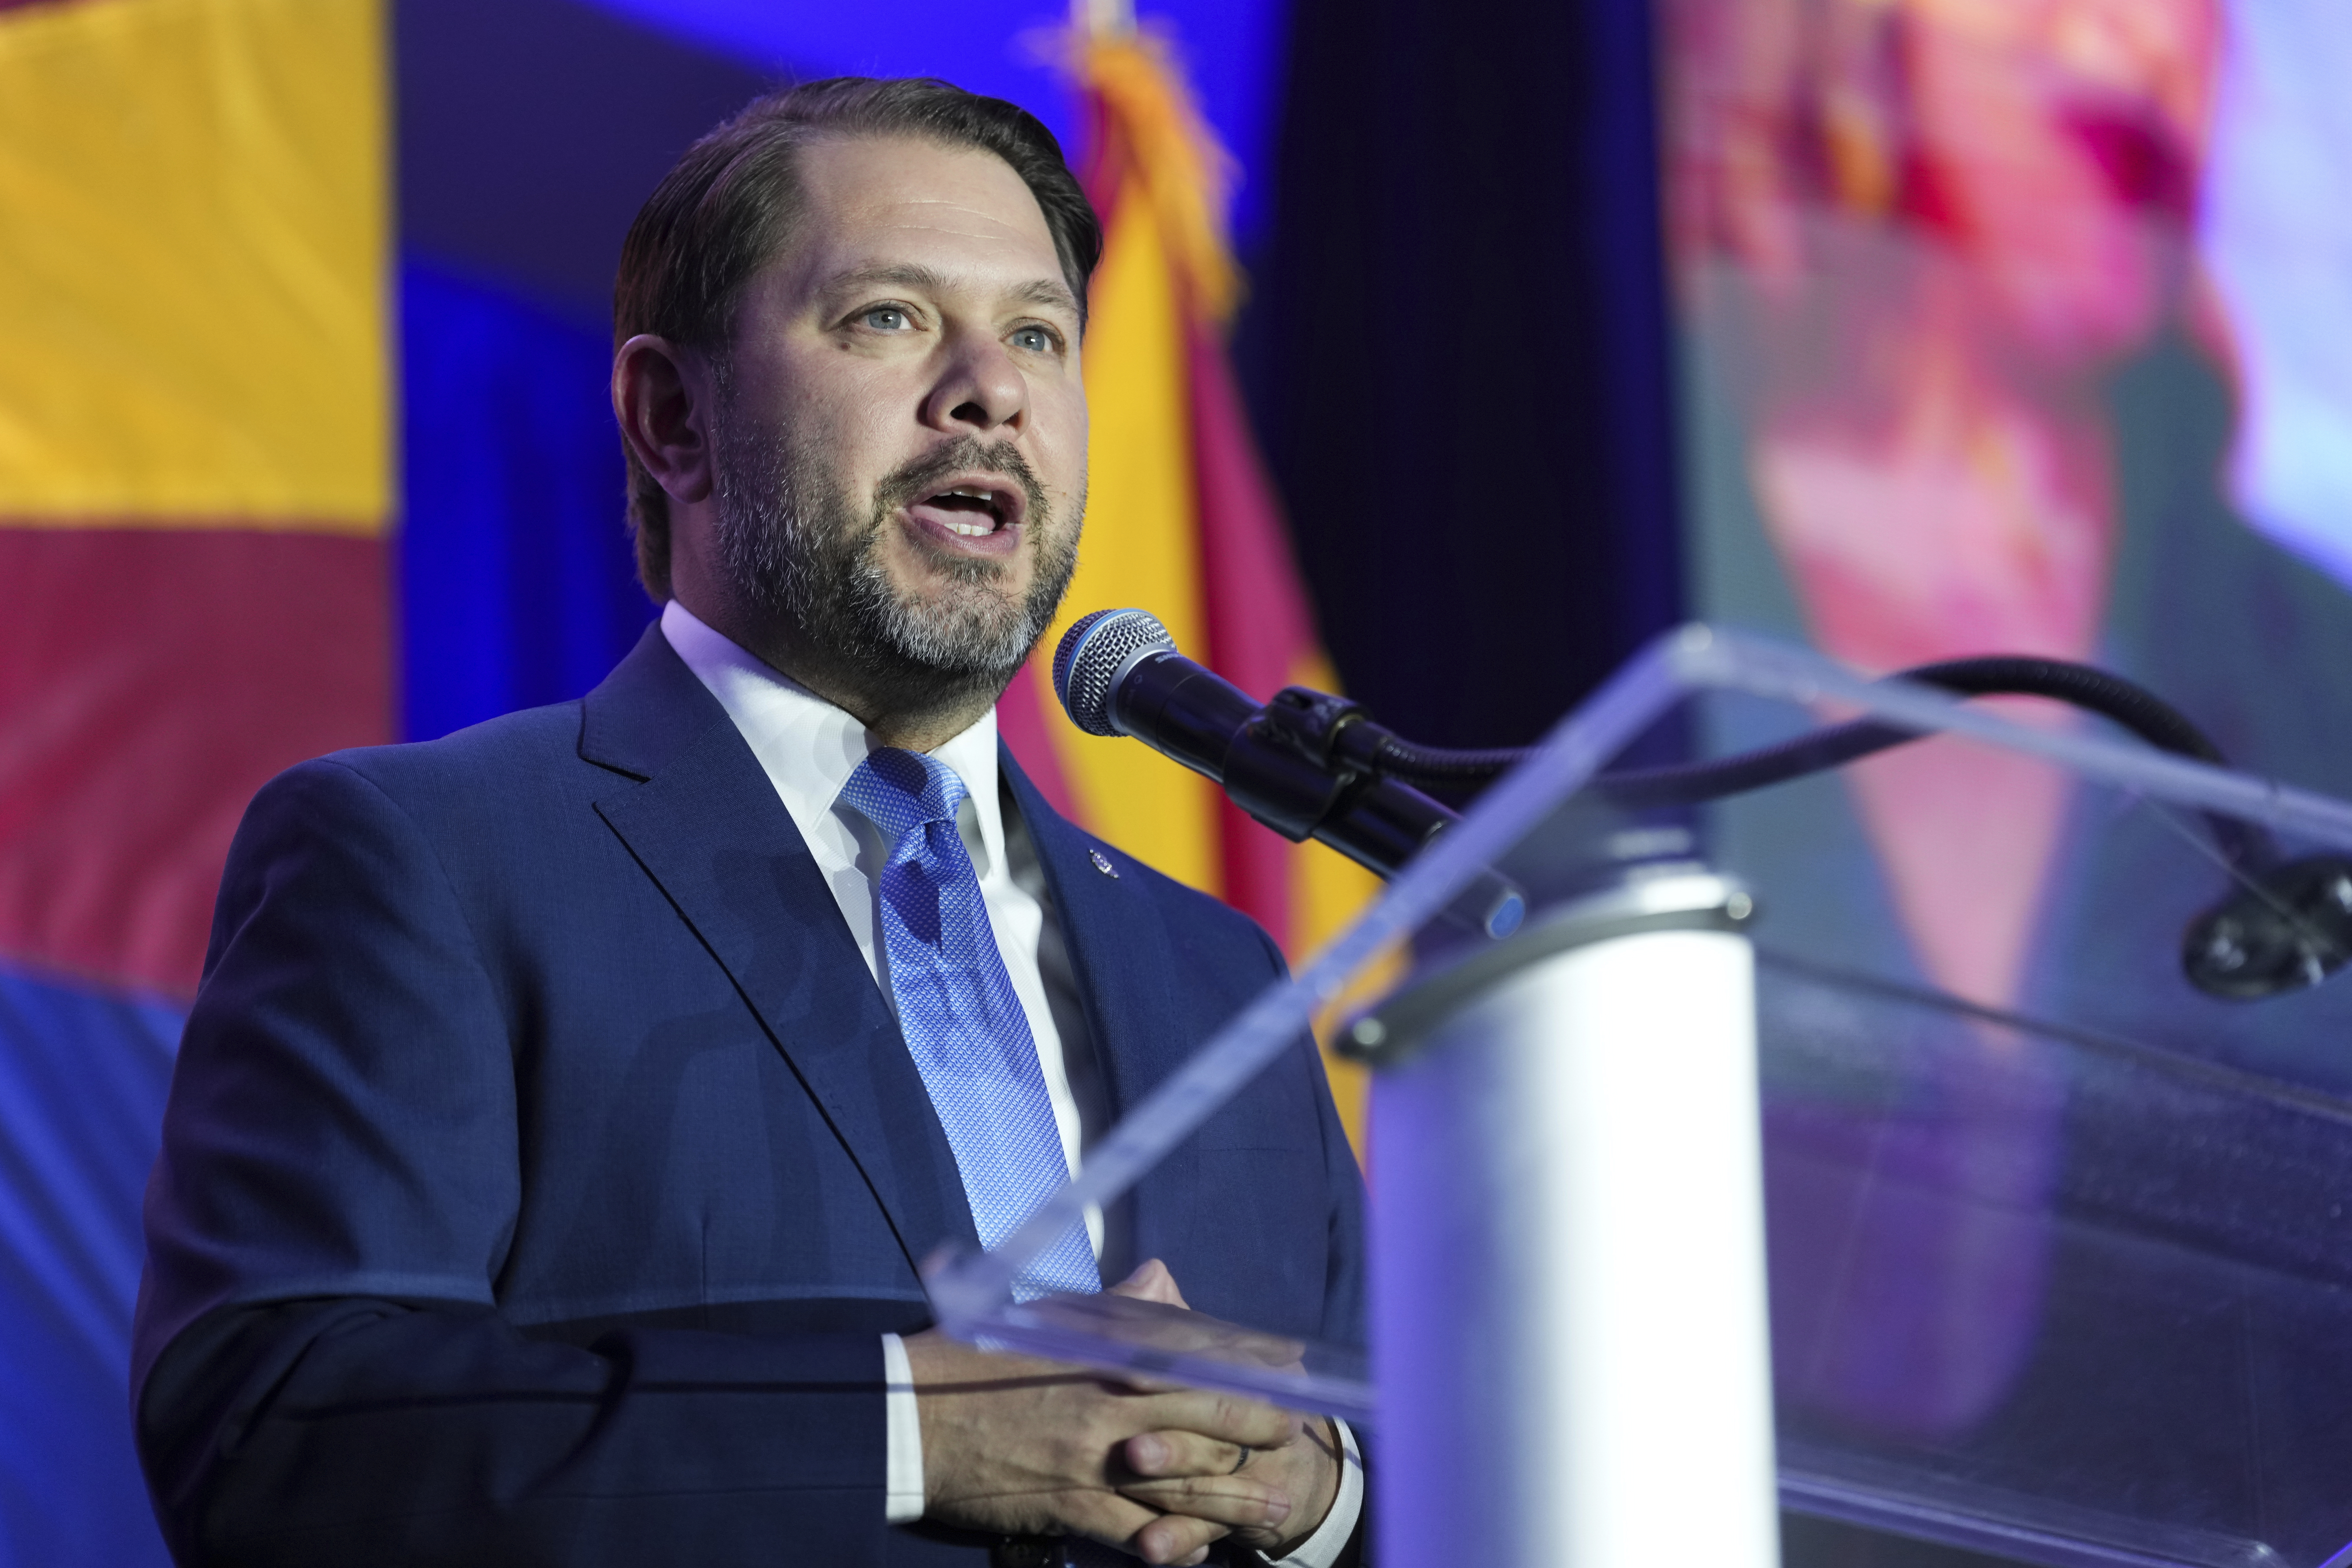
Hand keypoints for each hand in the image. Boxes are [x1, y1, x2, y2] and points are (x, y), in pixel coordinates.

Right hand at [907, 1261, 1299, 1563]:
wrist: (914, 1419)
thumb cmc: (974, 1361)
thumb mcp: (1046, 1320)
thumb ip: (1113, 1306)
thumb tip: (1161, 1280)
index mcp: (1109, 1350)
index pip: (1203, 1352)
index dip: (1254, 1363)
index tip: (1291, 1365)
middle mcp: (1115, 1401)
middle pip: (1213, 1414)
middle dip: (1262, 1427)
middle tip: (1297, 1434)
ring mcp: (1099, 1458)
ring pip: (1190, 1480)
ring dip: (1238, 1495)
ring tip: (1276, 1505)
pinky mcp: (1077, 1506)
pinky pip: (1142, 1533)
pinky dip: (1175, 1544)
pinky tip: (1198, 1550)